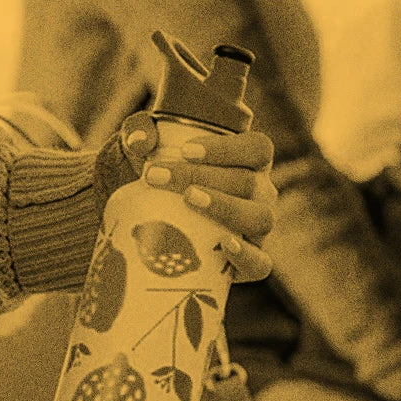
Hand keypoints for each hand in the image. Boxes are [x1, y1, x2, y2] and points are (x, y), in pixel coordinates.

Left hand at [120, 111, 275, 281]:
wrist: (167, 234)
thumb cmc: (169, 187)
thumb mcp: (156, 158)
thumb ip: (144, 137)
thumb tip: (138, 139)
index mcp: (251, 165)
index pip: (257, 149)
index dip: (227, 148)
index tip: (185, 150)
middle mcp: (261, 196)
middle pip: (249, 182)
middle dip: (202, 175)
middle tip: (159, 176)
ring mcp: (259, 231)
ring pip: (259, 217)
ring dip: (224, 206)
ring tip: (188, 199)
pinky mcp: (252, 264)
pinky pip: (262, 263)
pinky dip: (247, 255)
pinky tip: (225, 245)